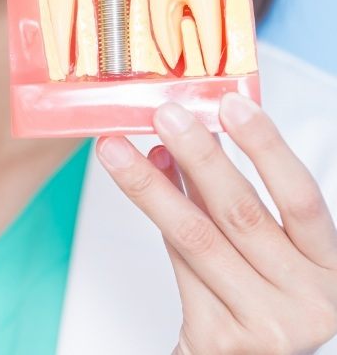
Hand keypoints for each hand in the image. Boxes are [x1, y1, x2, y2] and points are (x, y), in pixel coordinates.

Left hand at [97, 93, 336, 354]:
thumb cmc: (261, 292)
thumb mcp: (264, 244)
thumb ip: (228, 195)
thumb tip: (178, 143)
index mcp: (328, 266)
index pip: (300, 197)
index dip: (266, 146)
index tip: (230, 103)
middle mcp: (306, 299)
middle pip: (240, 212)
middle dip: (197, 156)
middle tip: (164, 115)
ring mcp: (264, 324)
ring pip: (196, 236)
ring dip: (151, 185)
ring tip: (117, 148)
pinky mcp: (219, 339)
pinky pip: (178, 264)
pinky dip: (157, 218)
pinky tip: (138, 183)